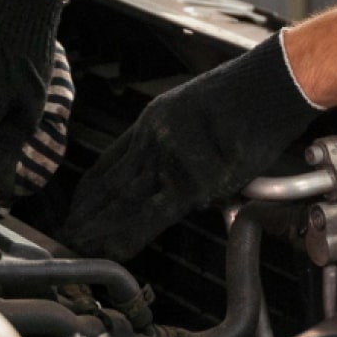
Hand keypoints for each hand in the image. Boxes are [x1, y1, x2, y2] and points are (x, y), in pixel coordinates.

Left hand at [60, 34, 320, 259]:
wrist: (270, 87)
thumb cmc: (246, 96)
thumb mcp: (196, 109)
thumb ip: (179, 142)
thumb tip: (176, 175)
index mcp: (154, 120)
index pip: (111, 160)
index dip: (91, 187)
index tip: (76, 206)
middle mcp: (154, 137)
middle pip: (111, 182)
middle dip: (87, 212)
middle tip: (66, 234)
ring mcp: (170, 156)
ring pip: (124, 199)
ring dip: (99, 227)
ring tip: (79, 246)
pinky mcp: (192, 178)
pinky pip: (153, 214)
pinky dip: (130, 234)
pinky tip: (112, 248)